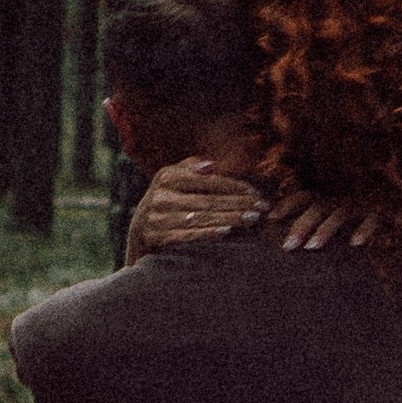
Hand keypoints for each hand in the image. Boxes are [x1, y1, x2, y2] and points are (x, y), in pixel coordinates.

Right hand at [125, 157, 263, 262]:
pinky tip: (226, 232)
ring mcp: (154, 217)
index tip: (257, 194)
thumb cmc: (167, 204)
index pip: (208, 181)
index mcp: (167, 176)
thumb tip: (211, 165)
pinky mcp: (153, 237)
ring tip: (251, 220)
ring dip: (228, 218)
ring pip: (199, 217)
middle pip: (206, 200)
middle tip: (262, 208)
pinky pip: (184, 235)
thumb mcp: (174, 181)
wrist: (139, 235)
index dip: (234, 187)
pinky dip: (206, 233)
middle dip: (238, 204)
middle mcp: (159, 195)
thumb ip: (192, 169)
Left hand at [273, 190, 379, 251]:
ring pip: (339, 215)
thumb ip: (311, 218)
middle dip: (301, 226)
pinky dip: (364, 230)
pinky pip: (371, 220)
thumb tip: (280, 226)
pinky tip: (356, 244)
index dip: (286, 205)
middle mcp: (338, 199)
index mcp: (326, 197)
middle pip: (316, 209)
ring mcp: (357, 205)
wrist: (389, 199)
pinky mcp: (377, 212)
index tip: (270, 218)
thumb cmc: (352, 211)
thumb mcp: (330, 210)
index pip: (302, 197)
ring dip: (324, 230)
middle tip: (287, 246)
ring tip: (311, 247)